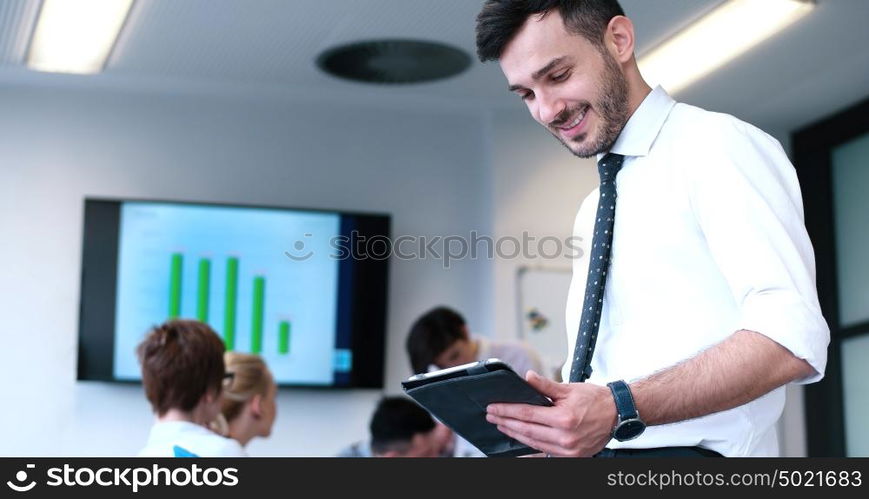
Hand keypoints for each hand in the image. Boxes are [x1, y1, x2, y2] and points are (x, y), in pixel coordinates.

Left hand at [486, 371, 616, 456]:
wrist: (618, 414)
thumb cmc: (596, 400)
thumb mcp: (569, 389)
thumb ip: (545, 385)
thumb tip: (528, 377)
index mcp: (563, 419)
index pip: (526, 414)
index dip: (507, 411)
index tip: (493, 408)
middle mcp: (564, 437)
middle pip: (526, 430)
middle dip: (506, 422)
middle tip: (491, 416)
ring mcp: (567, 450)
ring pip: (533, 443)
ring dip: (515, 434)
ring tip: (502, 426)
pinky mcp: (571, 456)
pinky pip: (545, 452)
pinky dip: (530, 447)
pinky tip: (519, 443)